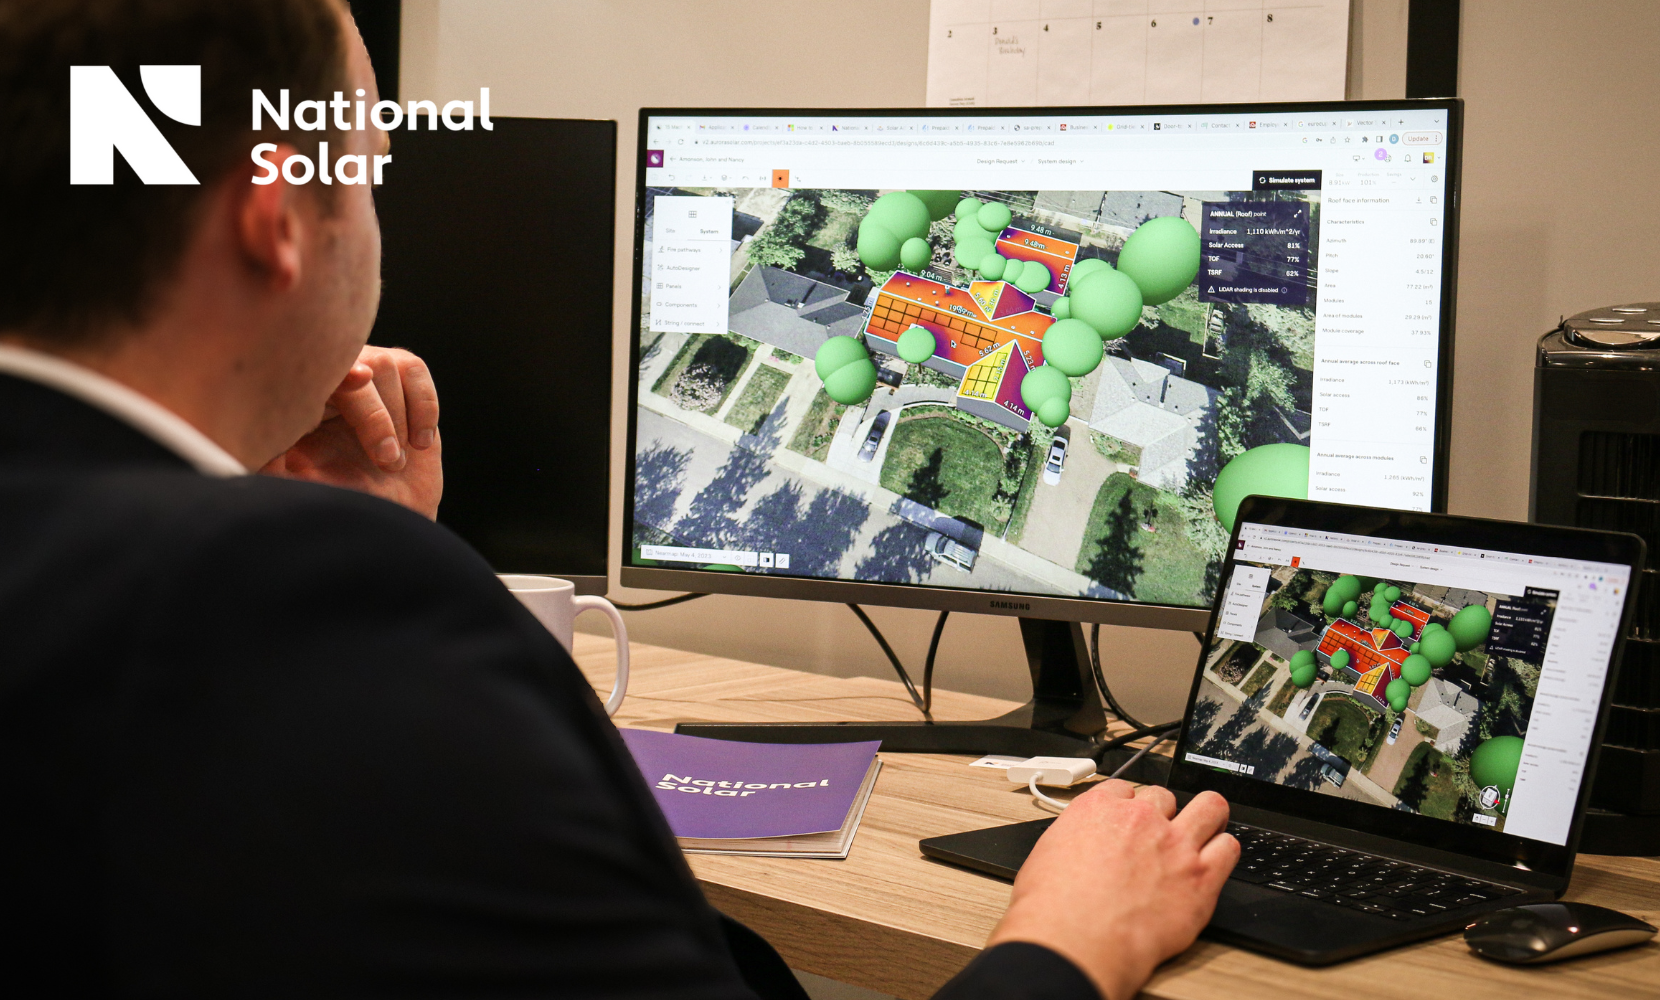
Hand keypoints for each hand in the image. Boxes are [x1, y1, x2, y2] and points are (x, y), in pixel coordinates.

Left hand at [260, 346, 442, 518]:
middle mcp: (332, 380)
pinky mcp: (402, 381)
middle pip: (354, 364)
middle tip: (387, 460)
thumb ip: (277, 470)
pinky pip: (414, 371)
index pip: (310, 372)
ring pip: (386, 364)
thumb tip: (264, 452)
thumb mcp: (301, 488)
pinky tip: (420, 444)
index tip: (358, 380)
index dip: (334, 372)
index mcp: (299, 399)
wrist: (383, 509)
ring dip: (397, 416)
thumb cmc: (339, 498)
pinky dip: (423, 406)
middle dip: (375, 415)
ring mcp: (368, 377)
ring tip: (396, 461)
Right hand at [986, 782, 1237, 999]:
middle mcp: (1142, 818)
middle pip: (1165, 796)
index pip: (1124, 788)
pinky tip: (1215, 860)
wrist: (1077, 937)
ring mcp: (1175, 845)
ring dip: (1205, 818)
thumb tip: (1076, 846)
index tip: (1130, 817)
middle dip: (1164, 812)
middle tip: (1162, 832)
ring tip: (1203, 830)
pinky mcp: (1201, 876)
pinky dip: (1223, 851)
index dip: (1129, 804)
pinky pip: (1229, 848)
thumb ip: (1073, 839)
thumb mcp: (1047, 854)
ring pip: (1210, 807)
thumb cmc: (1054, 906)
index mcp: (1100, 808)